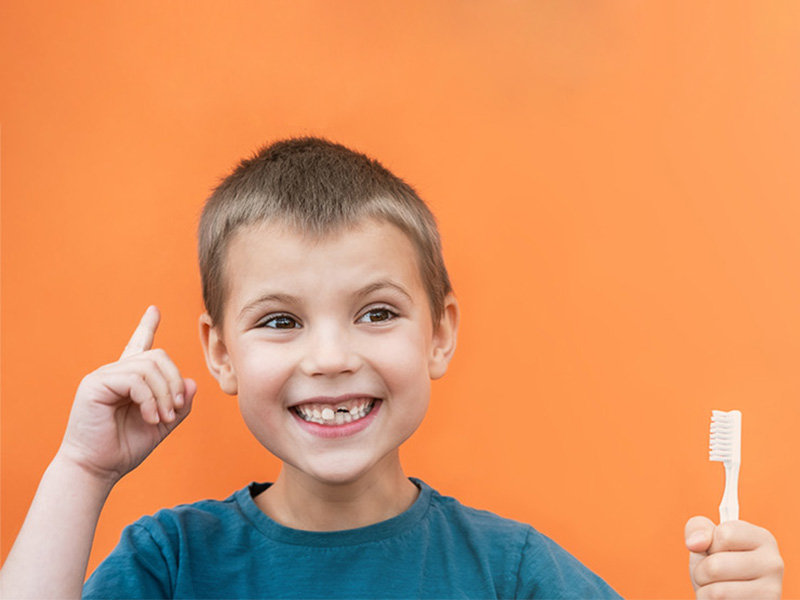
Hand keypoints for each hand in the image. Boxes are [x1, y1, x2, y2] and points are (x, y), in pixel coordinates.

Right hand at [58, 306, 195, 482]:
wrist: (96, 469)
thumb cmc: (124, 448)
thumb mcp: (162, 425)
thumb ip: (178, 404)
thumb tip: (192, 382)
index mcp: (129, 380)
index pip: (138, 345)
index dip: (146, 326)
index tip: (154, 310)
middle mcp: (116, 372)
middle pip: (158, 356)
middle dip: (174, 381)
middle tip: (175, 410)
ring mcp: (104, 375)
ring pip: (149, 366)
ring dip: (164, 393)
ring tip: (162, 418)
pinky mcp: (95, 384)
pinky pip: (135, 379)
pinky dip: (149, 399)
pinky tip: (150, 417)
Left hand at [686, 516, 782, 598]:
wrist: (726, 597)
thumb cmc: (716, 565)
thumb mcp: (705, 541)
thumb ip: (697, 529)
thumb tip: (694, 543)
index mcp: (762, 538)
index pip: (724, 534)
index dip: (710, 544)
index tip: (717, 550)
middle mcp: (773, 563)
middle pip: (715, 566)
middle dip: (701, 572)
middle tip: (713, 574)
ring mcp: (771, 590)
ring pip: (717, 592)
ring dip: (705, 590)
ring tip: (717, 588)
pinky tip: (723, 599)